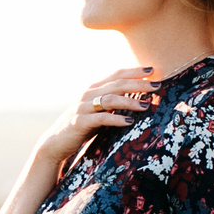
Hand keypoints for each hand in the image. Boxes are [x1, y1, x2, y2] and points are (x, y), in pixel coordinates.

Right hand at [37, 67, 159, 168]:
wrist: (56, 142)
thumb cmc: (81, 126)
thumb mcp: (97, 111)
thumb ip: (111, 103)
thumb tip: (136, 99)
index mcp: (94, 88)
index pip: (116, 74)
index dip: (134, 71)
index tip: (152, 70)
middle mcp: (88, 94)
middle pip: (117, 84)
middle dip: (138, 84)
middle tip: (157, 85)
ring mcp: (83, 107)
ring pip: (110, 99)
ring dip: (130, 101)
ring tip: (147, 105)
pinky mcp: (80, 122)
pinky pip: (101, 118)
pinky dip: (117, 118)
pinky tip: (130, 121)